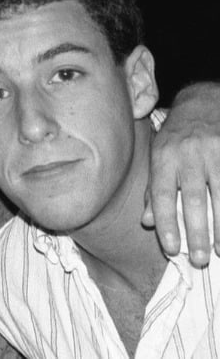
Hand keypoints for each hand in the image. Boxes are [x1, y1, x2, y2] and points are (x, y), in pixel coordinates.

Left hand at [143, 82, 219, 266]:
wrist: (205, 101)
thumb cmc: (177, 136)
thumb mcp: (158, 155)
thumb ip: (153, 189)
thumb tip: (148, 222)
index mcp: (164, 157)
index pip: (162, 195)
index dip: (166, 223)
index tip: (170, 248)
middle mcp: (189, 155)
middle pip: (194, 200)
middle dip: (196, 232)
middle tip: (198, 260)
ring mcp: (215, 152)